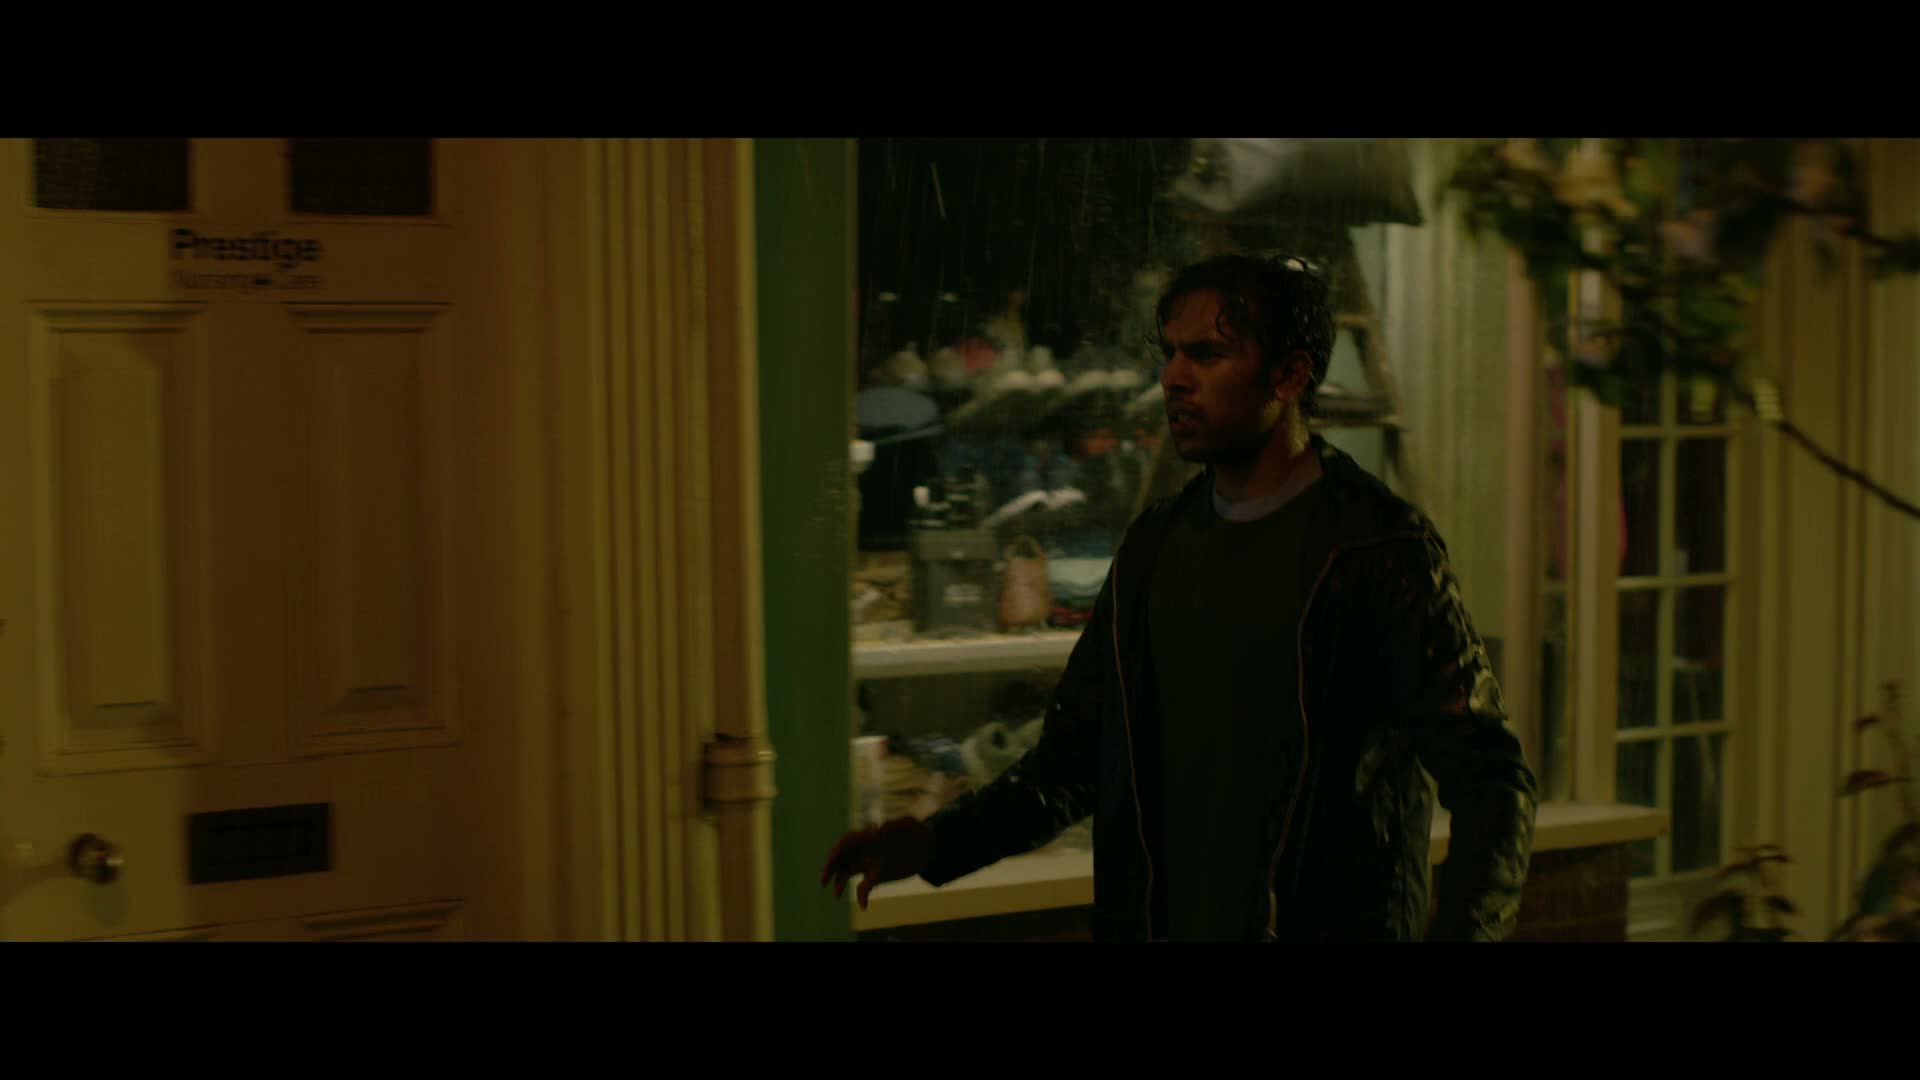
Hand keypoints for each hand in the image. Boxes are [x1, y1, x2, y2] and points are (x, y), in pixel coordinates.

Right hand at [819, 816, 935, 909]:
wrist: (928, 847)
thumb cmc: (916, 830)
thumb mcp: (908, 824)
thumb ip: (895, 825)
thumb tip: (879, 828)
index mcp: (870, 836)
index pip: (847, 842)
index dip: (837, 851)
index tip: (832, 861)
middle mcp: (866, 850)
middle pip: (842, 858)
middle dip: (831, 868)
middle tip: (824, 881)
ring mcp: (870, 863)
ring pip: (847, 872)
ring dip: (839, 883)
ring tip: (836, 895)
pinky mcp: (877, 876)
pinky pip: (863, 887)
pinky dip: (861, 897)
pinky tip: (863, 905)